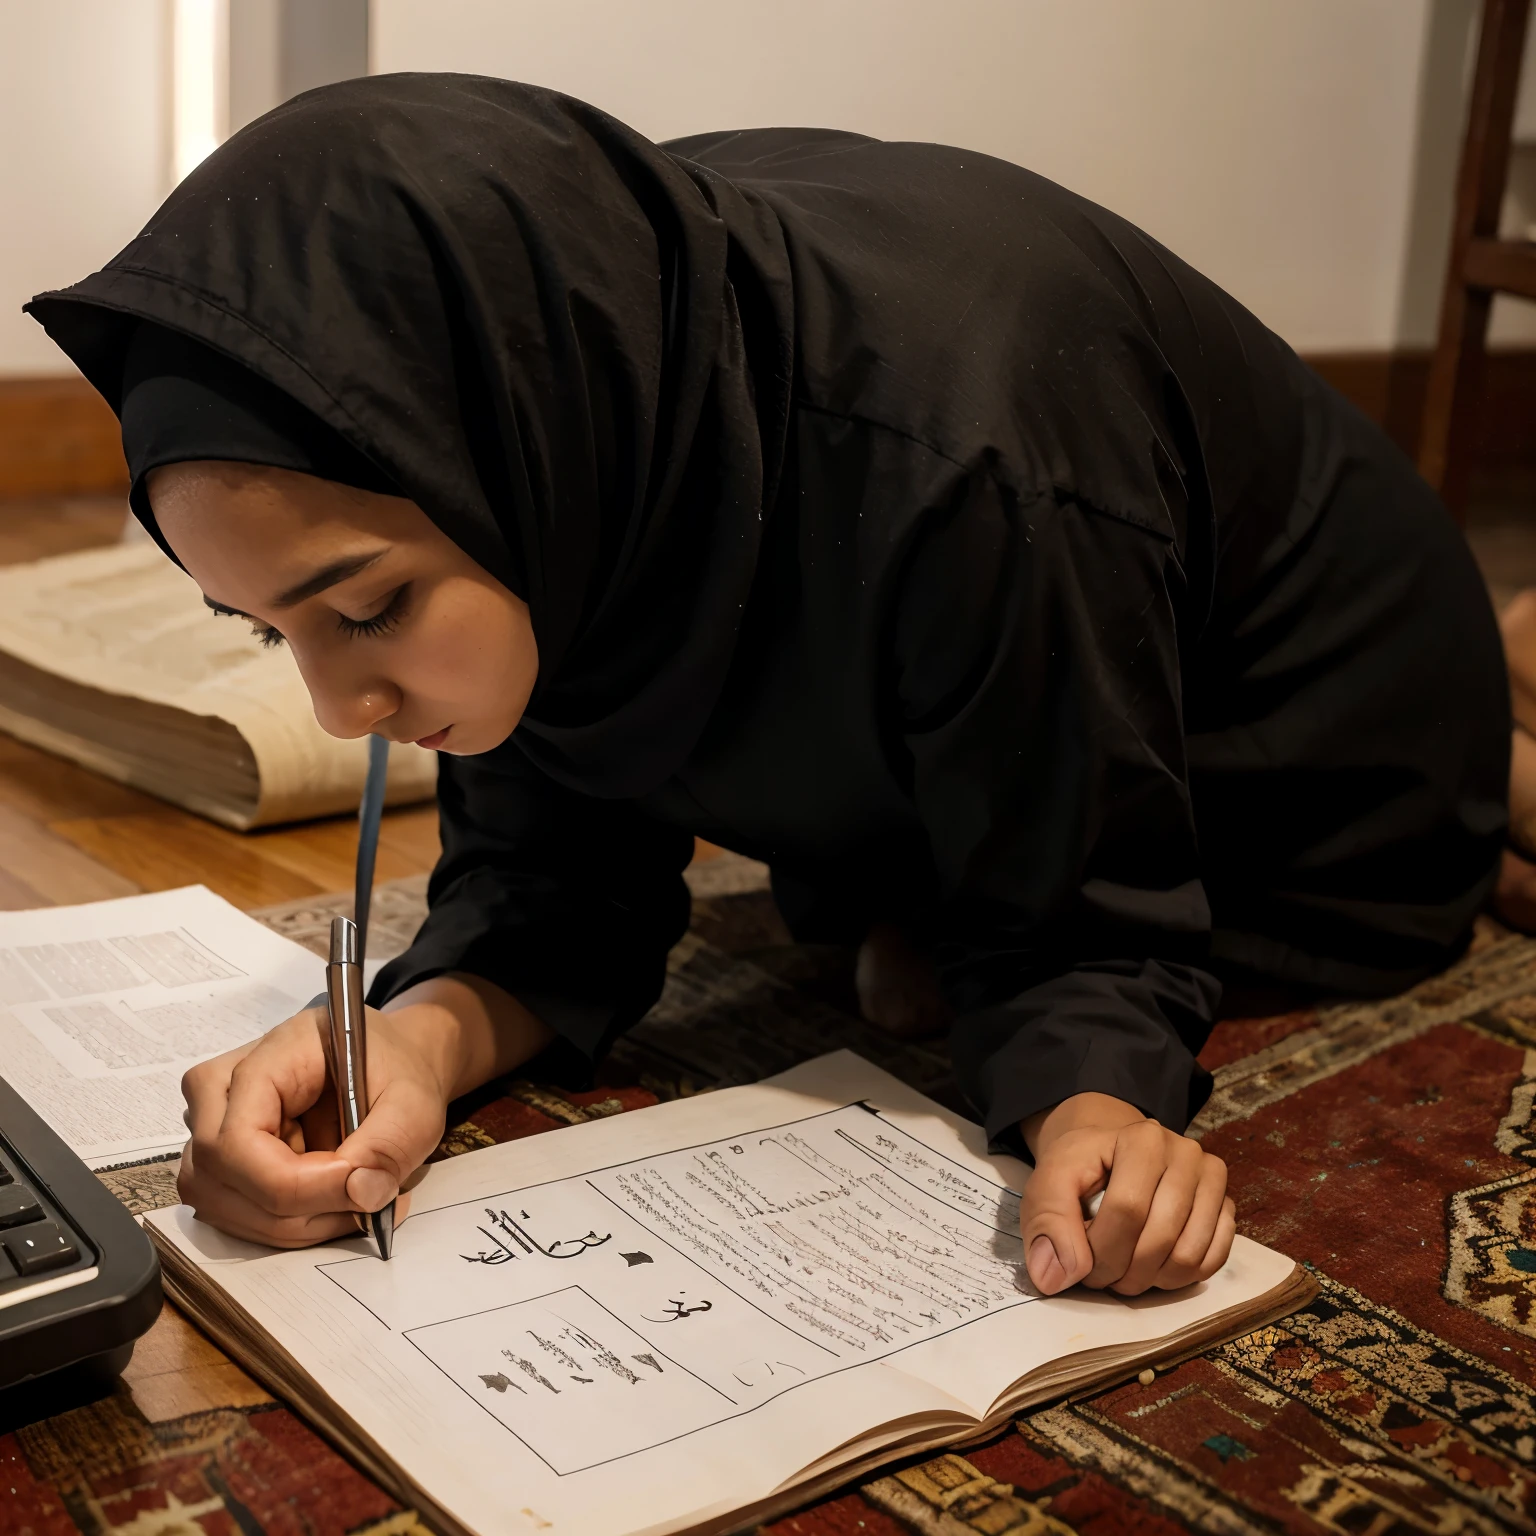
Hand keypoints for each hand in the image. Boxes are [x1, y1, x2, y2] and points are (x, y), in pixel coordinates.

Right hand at [178, 1003, 453, 1245]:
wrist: (387, 1068)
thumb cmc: (394, 1072)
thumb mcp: (414, 1100)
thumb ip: (391, 1143)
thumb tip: (362, 1194)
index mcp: (266, 1056)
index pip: (238, 1141)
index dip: (294, 1183)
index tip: (358, 1187)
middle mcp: (220, 1090)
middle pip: (222, 1180)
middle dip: (299, 1210)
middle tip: (367, 1199)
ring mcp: (211, 1128)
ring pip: (228, 1209)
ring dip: (299, 1223)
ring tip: (360, 1198)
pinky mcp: (223, 1163)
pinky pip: (242, 1215)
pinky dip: (295, 1224)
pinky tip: (339, 1201)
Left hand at [1017, 1092, 1234, 1296]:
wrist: (1108, 1156)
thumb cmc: (1080, 1171)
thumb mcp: (1048, 1184)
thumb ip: (1046, 1224)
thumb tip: (1054, 1279)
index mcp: (1142, 1139)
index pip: (1127, 1211)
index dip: (1099, 1251)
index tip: (1078, 1264)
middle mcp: (1186, 1153)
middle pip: (1159, 1238)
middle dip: (1121, 1272)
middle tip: (1099, 1274)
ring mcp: (1212, 1181)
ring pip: (1187, 1257)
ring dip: (1149, 1280)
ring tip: (1122, 1270)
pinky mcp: (1227, 1207)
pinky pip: (1212, 1262)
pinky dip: (1179, 1278)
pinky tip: (1152, 1267)